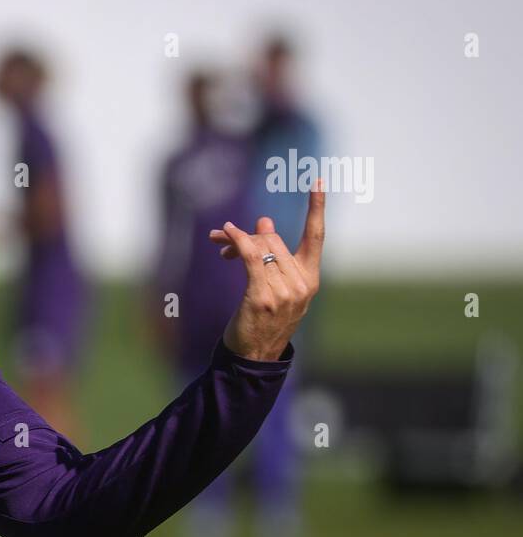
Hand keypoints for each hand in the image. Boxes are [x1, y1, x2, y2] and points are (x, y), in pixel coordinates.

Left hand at [207, 179, 325, 361]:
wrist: (254, 356)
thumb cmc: (261, 320)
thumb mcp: (273, 287)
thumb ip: (272, 257)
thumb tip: (263, 221)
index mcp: (310, 279)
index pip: (317, 236)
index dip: (316, 208)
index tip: (316, 181)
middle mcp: (302, 283)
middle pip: (274, 239)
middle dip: (248, 234)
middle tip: (222, 237)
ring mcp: (284, 291)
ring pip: (259, 247)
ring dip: (235, 241)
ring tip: (219, 245)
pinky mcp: (263, 297)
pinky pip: (250, 258)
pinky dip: (237, 242)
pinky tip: (225, 234)